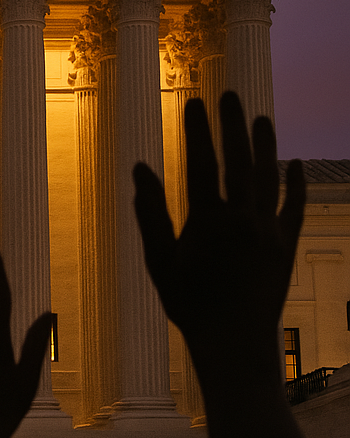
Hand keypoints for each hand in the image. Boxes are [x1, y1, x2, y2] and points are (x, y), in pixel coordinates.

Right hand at [133, 92, 304, 437]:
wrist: (235, 342)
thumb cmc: (190, 304)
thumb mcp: (159, 261)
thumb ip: (150, 213)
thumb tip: (139, 169)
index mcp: (208, 221)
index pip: (201, 163)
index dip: (196, 130)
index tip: (192, 102)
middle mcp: (243, 219)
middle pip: (239, 161)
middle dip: (233, 125)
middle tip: (229, 94)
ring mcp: (269, 231)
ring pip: (270, 177)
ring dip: (266, 145)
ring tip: (262, 118)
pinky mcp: (287, 247)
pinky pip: (295, 208)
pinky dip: (297, 184)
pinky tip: (296, 164)